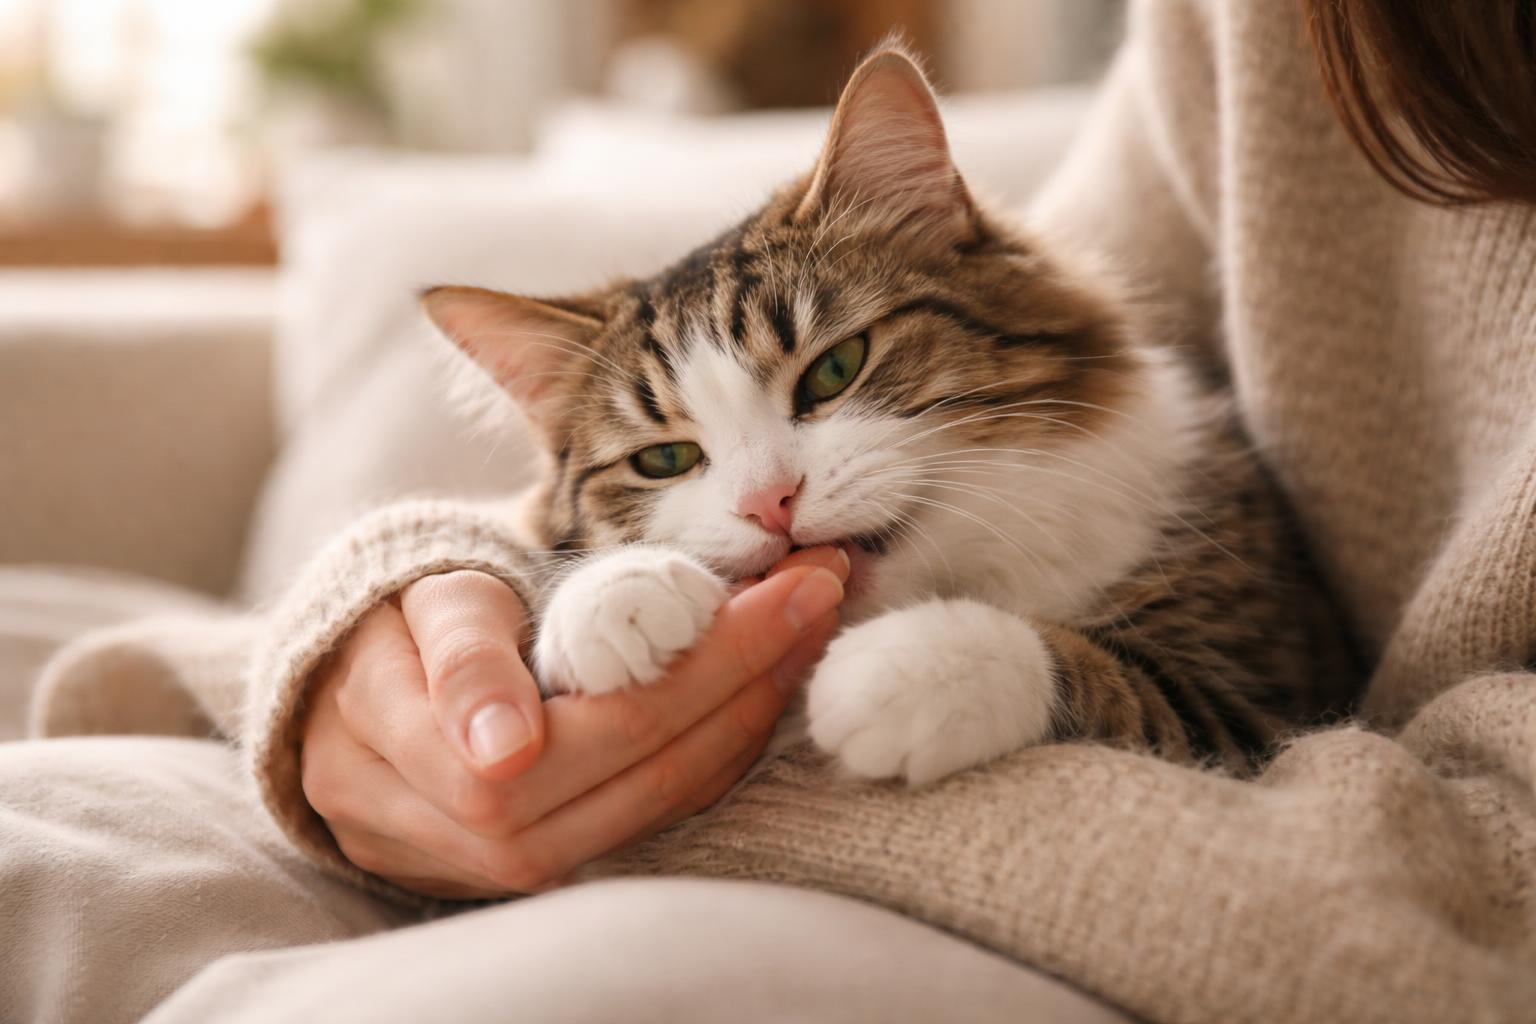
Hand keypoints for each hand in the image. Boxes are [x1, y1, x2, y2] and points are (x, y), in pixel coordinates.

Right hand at [299, 547, 848, 898]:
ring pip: (654, 809)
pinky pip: (644, 822)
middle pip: (641, 774)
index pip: (599, 722)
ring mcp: (495, 868)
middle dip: (751, 682)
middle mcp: (458, 836)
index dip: (713, 660)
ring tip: (807, 638)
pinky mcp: (534, 873)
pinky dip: (710, 756)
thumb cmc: (395, 617)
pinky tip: (760, 695)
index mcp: (416, 750)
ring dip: (747, 721)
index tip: (800, 584)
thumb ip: (464, 659)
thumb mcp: (422, 600)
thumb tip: (508, 751)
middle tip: (824, 599)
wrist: (344, 687)